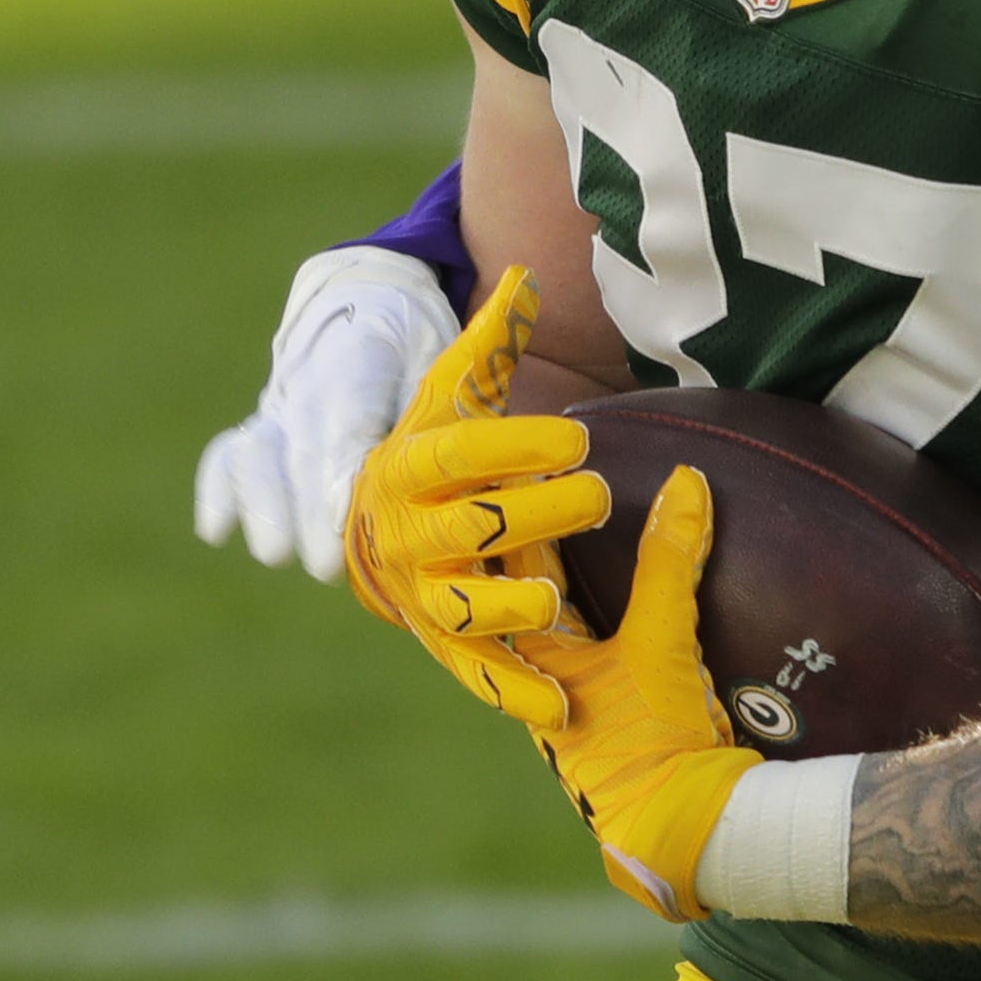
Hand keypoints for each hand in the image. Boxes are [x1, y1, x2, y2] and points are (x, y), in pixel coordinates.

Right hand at [196, 246, 460, 580]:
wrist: (368, 295)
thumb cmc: (419, 337)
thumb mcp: (443, 355)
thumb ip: (438, 409)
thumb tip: (457, 472)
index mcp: (361, 357)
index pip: (348, 419)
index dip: (344, 470)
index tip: (346, 515)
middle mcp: (309, 382)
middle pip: (302, 450)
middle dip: (309, 509)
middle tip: (325, 564)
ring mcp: (279, 405)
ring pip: (256, 452)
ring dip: (262, 505)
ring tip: (277, 554)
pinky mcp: (262, 424)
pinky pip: (228, 452)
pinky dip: (218, 488)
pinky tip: (216, 531)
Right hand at [341, 268, 610, 728]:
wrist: (382, 525)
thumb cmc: (435, 448)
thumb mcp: (454, 391)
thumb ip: (490, 340)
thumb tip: (523, 272)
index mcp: (405, 467)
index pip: (456, 454)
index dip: (512, 443)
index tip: (576, 434)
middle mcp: (404, 535)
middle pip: (470, 525)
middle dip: (533, 511)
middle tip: (598, 492)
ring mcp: (421, 594)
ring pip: (462, 604)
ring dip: (508, 602)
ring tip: (556, 596)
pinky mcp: (444, 645)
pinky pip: (476, 673)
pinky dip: (512, 692)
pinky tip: (560, 708)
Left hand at [522, 464, 758, 921]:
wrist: (686, 828)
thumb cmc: (651, 743)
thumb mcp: (660, 644)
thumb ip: (671, 563)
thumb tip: (686, 480)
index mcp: (536, 662)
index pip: (518, 573)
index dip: (524, 516)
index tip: (527, 460)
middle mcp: (550, 678)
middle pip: (537, 597)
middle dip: (540, 542)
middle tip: (548, 477)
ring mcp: (585, 697)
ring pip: (570, 622)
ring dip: (577, 577)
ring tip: (586, 522)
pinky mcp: (625, 711)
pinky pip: (611, 642)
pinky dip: (619, 609)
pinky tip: (637, 588)